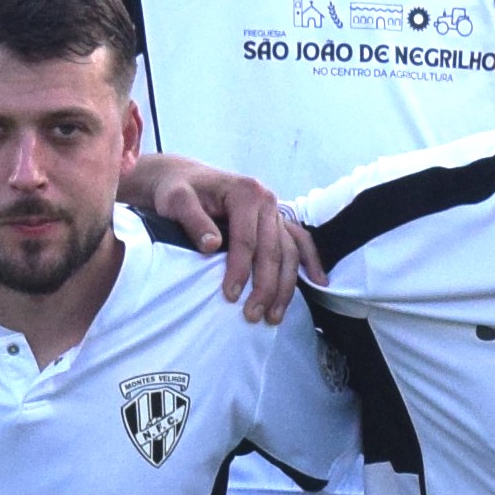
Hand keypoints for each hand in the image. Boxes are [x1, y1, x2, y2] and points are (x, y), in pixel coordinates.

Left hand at [122, 153, 318, 321]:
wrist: (183, 177)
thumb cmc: (177, 190)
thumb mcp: (176, 200)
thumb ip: (193, 220)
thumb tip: (211, 246)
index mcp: (246, 193)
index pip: (247, 240)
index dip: (240, 270)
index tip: (230, 296)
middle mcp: (267, 200)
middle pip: (273, 250)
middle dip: (265, 287)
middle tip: (253, 315)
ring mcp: (275, 211)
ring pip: (289, 252)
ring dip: (285, 287)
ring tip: (274, 316)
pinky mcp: (277, 221)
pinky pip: (299, 242)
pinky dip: (310, 262)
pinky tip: (318, 283)